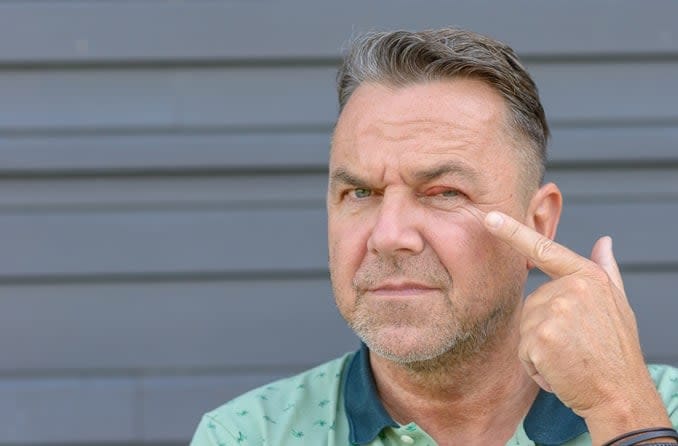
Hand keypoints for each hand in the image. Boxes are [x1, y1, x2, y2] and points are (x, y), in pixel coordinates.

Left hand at [484, 211, 671, 443]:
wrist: (621, 394)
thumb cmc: (618, 351)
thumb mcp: (618, 304)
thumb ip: (606, 270)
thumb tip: (604, 241)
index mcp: (588, 277)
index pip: (545, 250)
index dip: (513, 232)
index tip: (490, 217)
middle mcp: (571, 289)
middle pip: (532, 304)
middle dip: (546, 329)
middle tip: (576, 346)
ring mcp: (555, 312)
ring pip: (526, 329)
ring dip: (541, 350)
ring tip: (571, 359)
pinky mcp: (540, 338)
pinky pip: (523, 352)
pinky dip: (537, 367)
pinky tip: (561, 372)